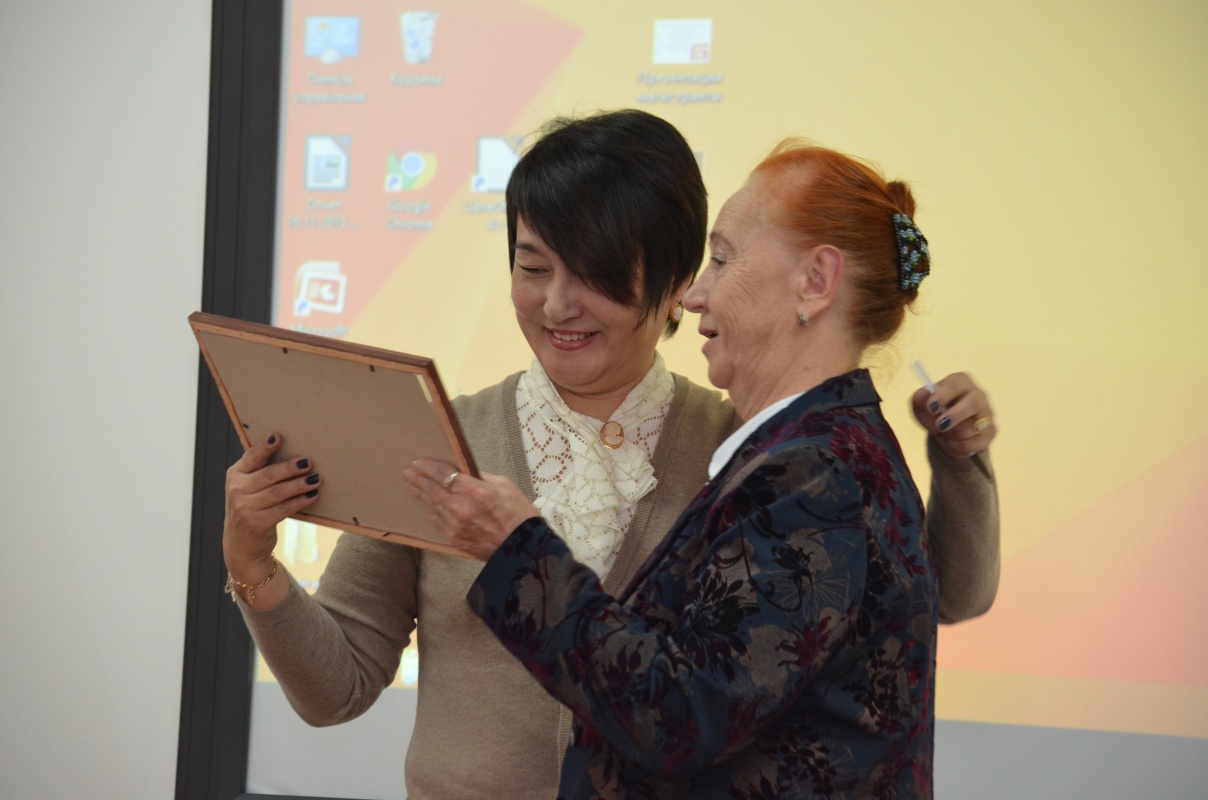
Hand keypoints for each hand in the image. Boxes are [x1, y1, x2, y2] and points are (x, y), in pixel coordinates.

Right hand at [223, 434, 319, 582]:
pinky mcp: (257, 523)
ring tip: (316, 479)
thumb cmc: (251, 507)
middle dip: (290, 468)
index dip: (264, 447)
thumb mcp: (247, 487)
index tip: (278, 437)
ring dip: (299, 485)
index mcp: (235, 475)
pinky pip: (284, 509)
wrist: (242, 544)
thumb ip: (261, 471)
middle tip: (308, 462)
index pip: (251, 457)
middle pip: (268, 475)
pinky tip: (312, 496)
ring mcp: (245, 508)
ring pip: (278, 493)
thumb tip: (294, 452)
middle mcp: (237, 490)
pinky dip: (300, 501)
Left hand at [403, 459, 538, 561]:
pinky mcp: (456, 539)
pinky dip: (434, 513)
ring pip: (433, 506)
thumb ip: (481, 477)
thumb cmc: (519, 516)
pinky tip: (429, 508)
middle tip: (407, 472)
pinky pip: (440, 522)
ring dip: (421, 495)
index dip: (428, 467)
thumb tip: (465, 472)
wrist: (524, 550)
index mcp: (476, 491)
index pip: (443, 474)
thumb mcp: (505, 486)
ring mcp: (457, 525)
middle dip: (417, 480)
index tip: (419, 463)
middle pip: (432, 490)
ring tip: (412, 486)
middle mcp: (462, 508)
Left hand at [911, 372, 995, 458]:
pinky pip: (978, 442)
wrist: (946, 436)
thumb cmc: (935, 415)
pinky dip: (962, 446)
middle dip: (955, 415)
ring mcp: (987, 413)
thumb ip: (919, 399)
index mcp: (960, 382)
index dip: (943, 395)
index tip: (931, 408)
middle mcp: (977, 395)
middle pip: (974, 402)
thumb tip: (923, 393)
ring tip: (945, 434)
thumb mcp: (921, 408)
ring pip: (974, 427)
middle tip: (940, 426)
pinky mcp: (991, 431)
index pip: (956, 383)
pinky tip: (954, 443)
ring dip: (954, 435)